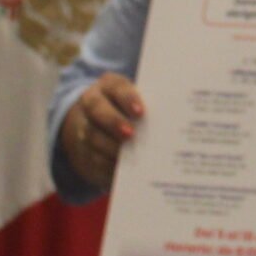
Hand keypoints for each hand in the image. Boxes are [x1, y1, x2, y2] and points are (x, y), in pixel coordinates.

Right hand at [61, 73, 143, 191]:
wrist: (94, 120)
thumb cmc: (129, 109)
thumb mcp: (137, 100)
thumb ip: (151, 105)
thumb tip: (175, 117)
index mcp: (109, 85)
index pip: (118, 88)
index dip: (128, 99)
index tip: (141, 112)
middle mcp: (92, 102)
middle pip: (98, 110)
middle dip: (114, 122)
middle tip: (130, 135)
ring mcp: (83, 124)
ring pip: (91, 135)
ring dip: (109, 147)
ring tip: (127, 156)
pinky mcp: (81, 148)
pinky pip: (90, 157)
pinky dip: (104, 164)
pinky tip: (119, 170)